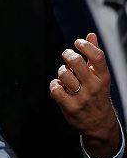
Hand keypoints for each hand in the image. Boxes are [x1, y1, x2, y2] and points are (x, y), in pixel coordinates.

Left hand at [50, 33, 120, 157]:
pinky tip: (59, 88)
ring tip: (65, 76)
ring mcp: (82, 97)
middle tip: (67, 56)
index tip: (77, 42)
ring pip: (63, 74)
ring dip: (61, 72)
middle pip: (76, 62)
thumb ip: (93, 55)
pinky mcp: (70, 107)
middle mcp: (94, 86)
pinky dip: (54, 85)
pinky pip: (55, 89)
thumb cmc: (97, 94)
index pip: (97, 56)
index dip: (85, 45)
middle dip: (67, 55)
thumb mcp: (99, 75)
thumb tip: (91, 34)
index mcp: (103, 77)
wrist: (99, 123)